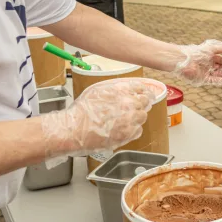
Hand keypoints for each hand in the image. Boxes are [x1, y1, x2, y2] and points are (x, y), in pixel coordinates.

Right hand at [40, 79, 155, 165]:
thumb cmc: (81, 111)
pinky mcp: (128, 134)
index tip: (145, 94)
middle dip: (142, 103)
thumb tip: (127, 90)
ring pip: (143, 116)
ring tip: (126, 120)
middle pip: (146, 102)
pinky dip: (133, 130)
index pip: (141, 87)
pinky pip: (138, 130)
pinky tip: (124, 129)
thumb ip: (116, 89)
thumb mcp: (98, 90)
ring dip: (137, 117)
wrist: (74, 129)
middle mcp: (128, 103)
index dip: (144, 91)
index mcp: (121, 90)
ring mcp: (130, 119)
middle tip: (136, 107)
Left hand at [173, 40, 221, 85]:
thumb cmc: (196, 52)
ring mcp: (206, 72)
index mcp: (210, 57)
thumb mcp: (210, 48)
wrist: (184, 60)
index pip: (221, 60)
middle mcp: (208, 65)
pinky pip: (214, 81)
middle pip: (220, 68)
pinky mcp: (203, 79)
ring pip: (218, 75)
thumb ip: (220, 48)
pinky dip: (220, 81)